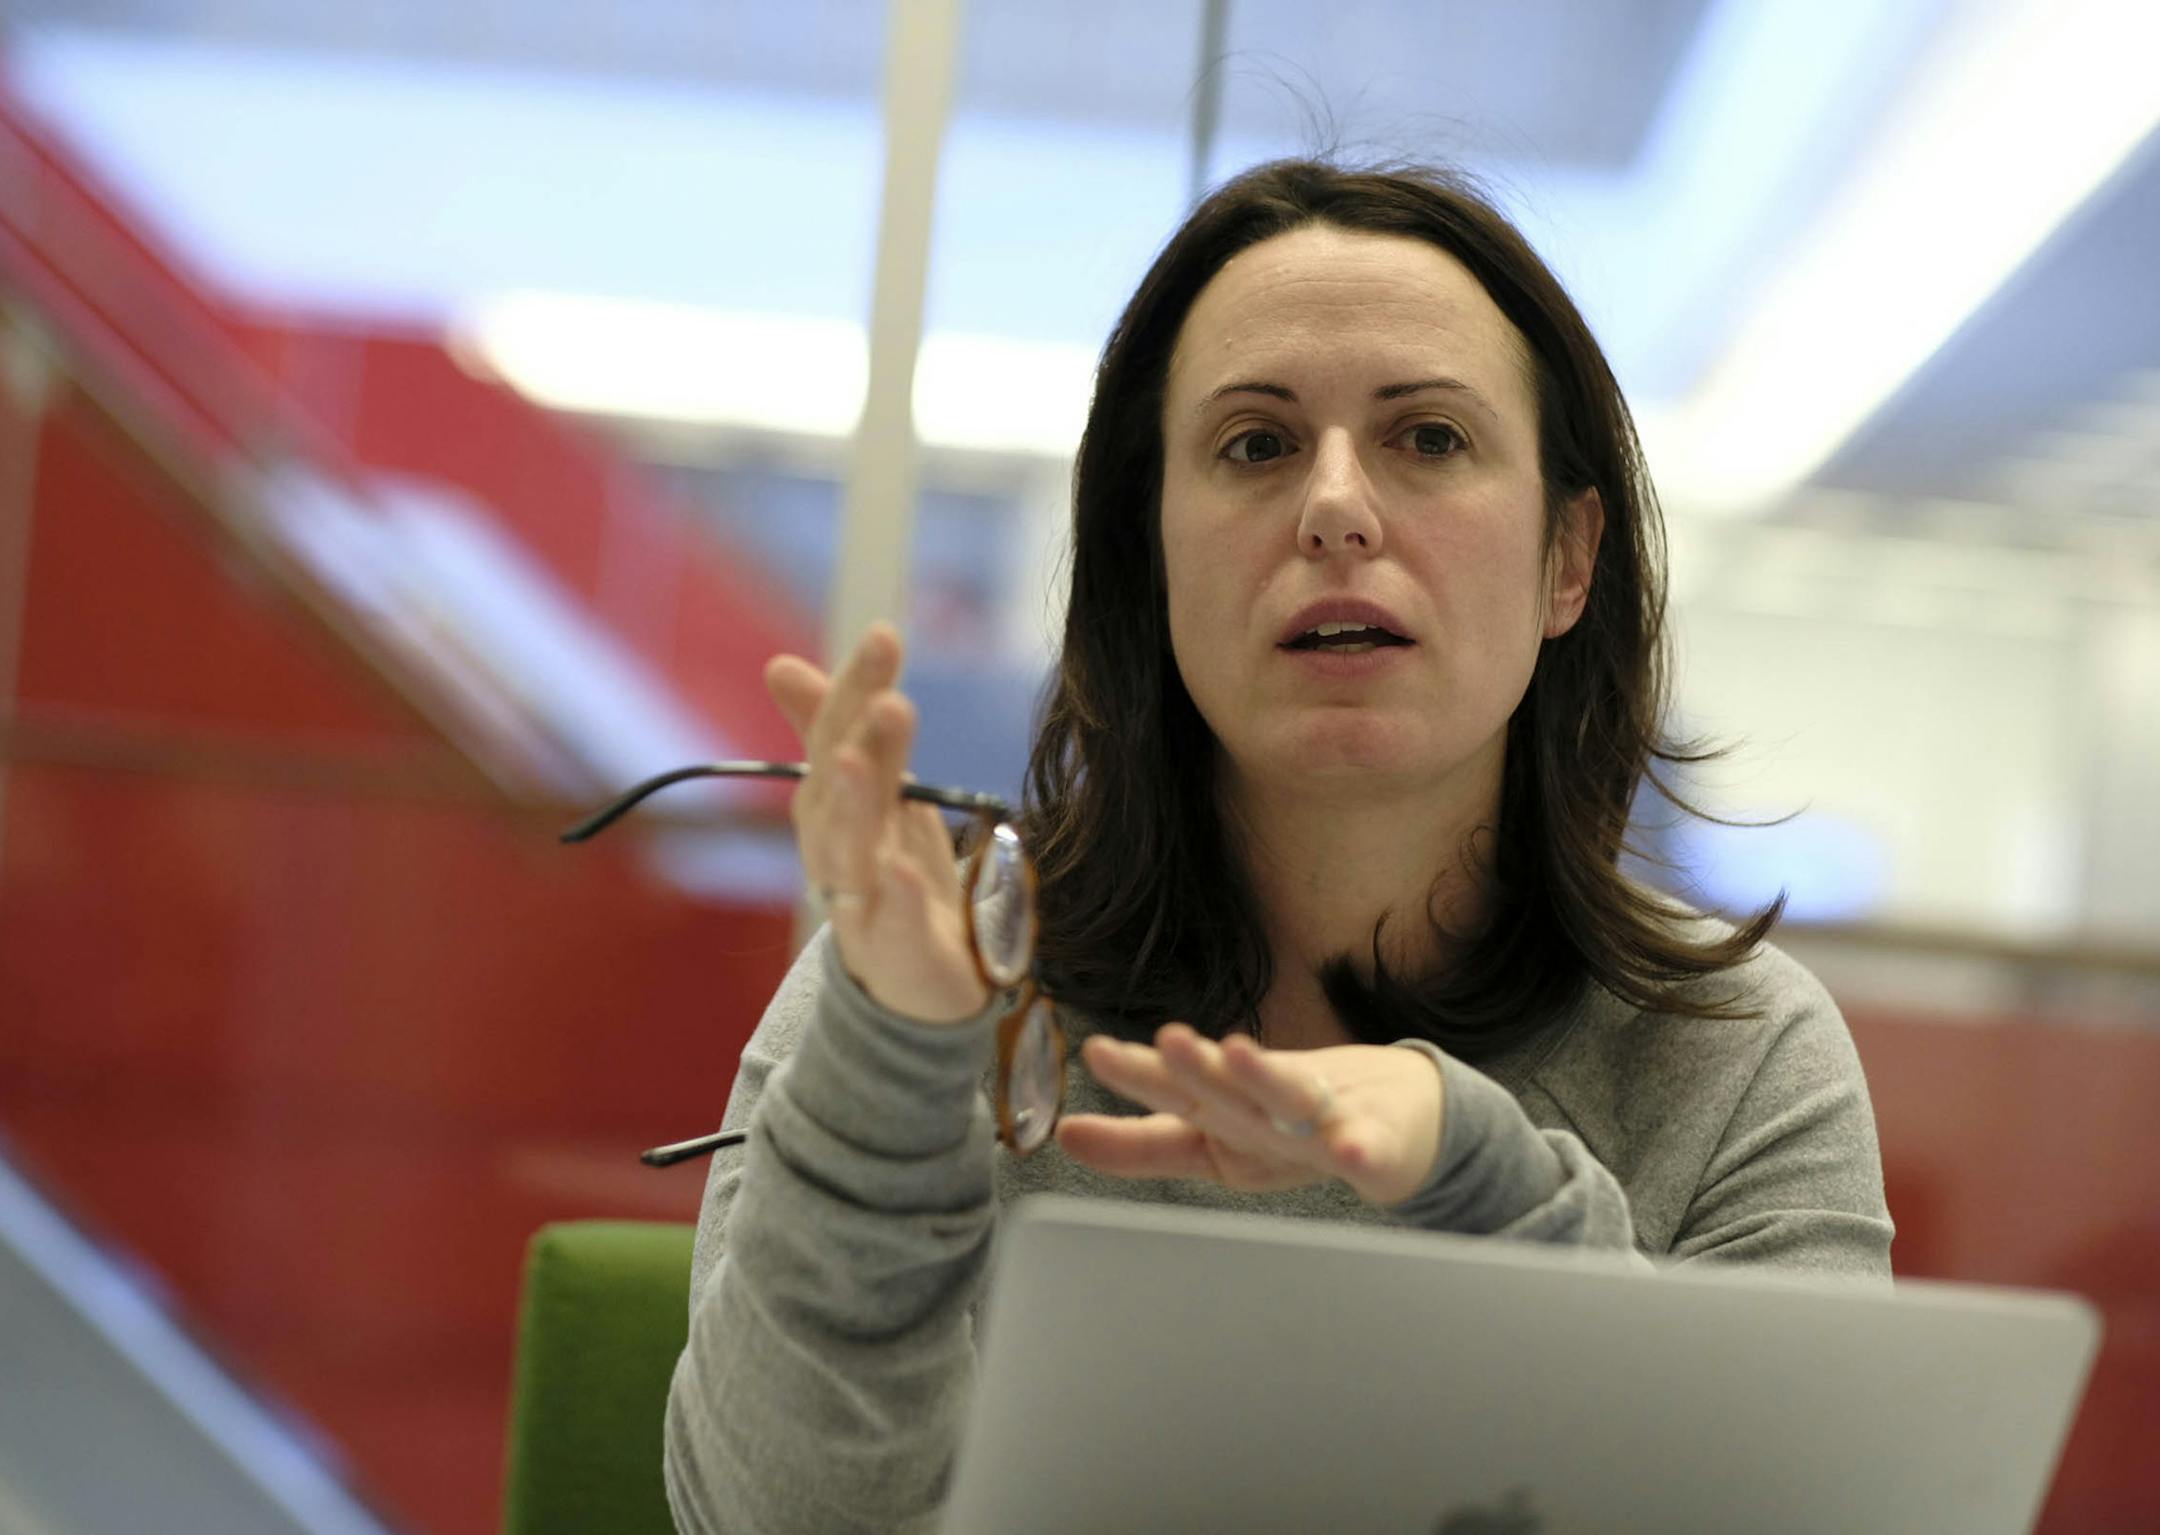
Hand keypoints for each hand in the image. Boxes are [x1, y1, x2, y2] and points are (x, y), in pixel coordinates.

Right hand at [765, 624, 987, 1024]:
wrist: (917, 986)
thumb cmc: (894, 879)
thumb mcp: (877, 794)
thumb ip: (839, 730)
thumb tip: (778, 664)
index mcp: (834, 806)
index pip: (838, 736)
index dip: (856, 688)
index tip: (885, 634)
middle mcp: (836, 849)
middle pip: (838, 789)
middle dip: (856, 739)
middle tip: (886, 696)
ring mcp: (861, 903)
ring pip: (848, 852)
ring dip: (855, 808)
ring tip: (862, 764)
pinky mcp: (894, 953)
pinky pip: (889, 925)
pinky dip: (894, 900)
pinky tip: (903, 872)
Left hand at [1056, 1026, 1444, 1206]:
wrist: (1405, 1117)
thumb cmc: (1294, 1124)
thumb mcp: (1212, 1141)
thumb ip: (1140, 1143)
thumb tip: (1062, 1135)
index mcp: (1228, 1111)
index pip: (1175, 1092)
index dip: (1139, 1074)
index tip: (1099, 1052)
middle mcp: (1268, 1107)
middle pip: (1227, 1085)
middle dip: (1196, 1066)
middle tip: (1166, 1040)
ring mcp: (1321, 1120)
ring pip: (1289, 1094)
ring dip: (1263, 1075)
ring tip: (1236, 1054)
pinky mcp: (1373, 1142)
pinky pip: (1366, 1149)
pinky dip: (1360, 1149)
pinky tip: (1350, 1152)